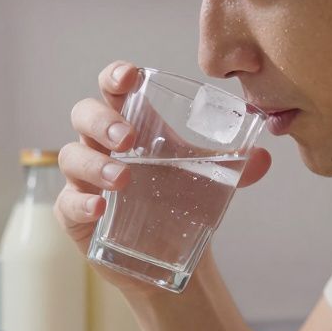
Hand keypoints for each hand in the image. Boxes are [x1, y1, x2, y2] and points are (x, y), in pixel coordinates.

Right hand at [55, 61, 272, 256]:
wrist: (171, 254)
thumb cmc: (179, 201)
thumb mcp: (206, 179)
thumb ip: (234, 166)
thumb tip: (264, 158)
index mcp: (131, 124)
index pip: (113, 88)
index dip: (115, 76)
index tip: (129, 77)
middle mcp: (101, 146)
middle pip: (83, 115)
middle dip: (102, 120)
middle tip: (127, 138)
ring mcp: (84, 179)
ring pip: (71, 156)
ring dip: (94, 163)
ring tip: (121, 179)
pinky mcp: (76, 214)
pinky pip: (67, 201)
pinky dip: (81, 201)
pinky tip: (100, 207)